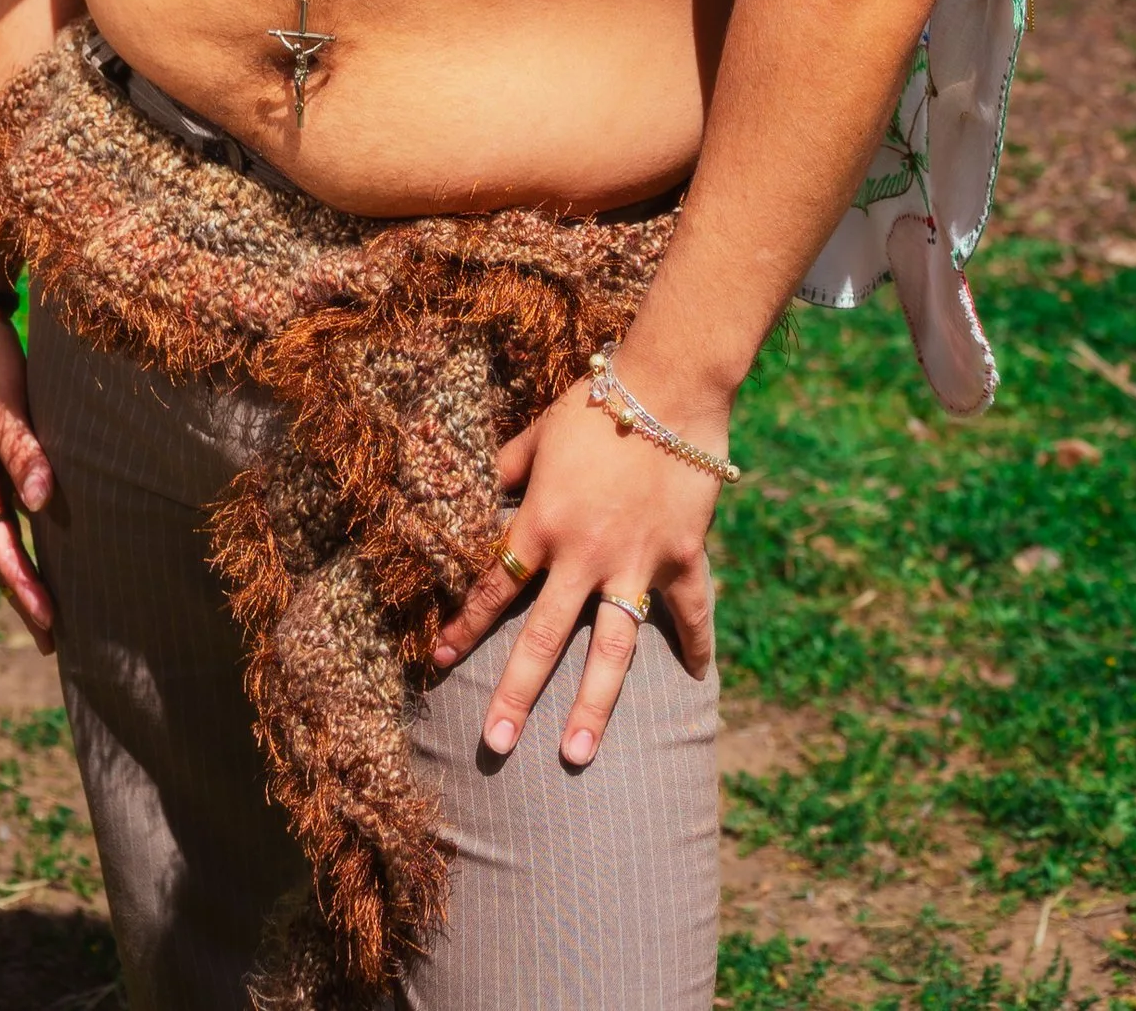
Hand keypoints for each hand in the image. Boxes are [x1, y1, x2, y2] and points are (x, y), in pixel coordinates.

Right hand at [0, 306, 57, 650]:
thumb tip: (41, 503)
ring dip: (25, 573)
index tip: (50, 626)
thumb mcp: (4, 407)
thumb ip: (23, 451)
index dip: (24, 589)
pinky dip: (29, 539)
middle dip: (24, 597)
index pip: (0, 551)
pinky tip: (49, 547)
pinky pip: (11, 512)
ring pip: (6, 537)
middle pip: (0, 555)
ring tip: (53, 612)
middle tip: (54, 643)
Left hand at [430, 363, 721, 770]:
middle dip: (516, 693)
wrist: (669, 381)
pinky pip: (690, 611)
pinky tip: (696, 679)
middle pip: (544, 637)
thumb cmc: (594, 402)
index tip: (438, 663)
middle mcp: (584, 554)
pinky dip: (696, 644)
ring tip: (577, 754)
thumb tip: (476, 488)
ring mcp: (637, 562)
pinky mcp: (683, 556)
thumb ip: (507, 470)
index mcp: (542, 523)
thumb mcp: (539, 434)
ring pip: (612, 648)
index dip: (464, 625)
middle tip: (496, 744)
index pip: (493, 586)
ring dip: (593, 704)